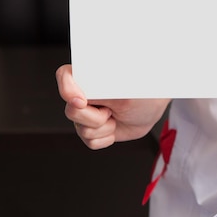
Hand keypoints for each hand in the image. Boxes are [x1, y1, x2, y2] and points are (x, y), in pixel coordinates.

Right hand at [55, 64, 170, 149]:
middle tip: (112, 109)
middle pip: (71, 112)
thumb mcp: (126, 88)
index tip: (82, 102)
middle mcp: (81, 94)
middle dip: (96, 117)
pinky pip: (91, 141)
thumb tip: (86, 93)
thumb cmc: (143, 92)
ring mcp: (85, 113)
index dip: (68, 90)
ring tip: (117, 116)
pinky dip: (106, 138)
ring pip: (83, 130)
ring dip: (105, 127)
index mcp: (87, 75)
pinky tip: (115, 127)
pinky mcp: (93, 129)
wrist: (152, 108)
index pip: (64, 76)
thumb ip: (102, 88)